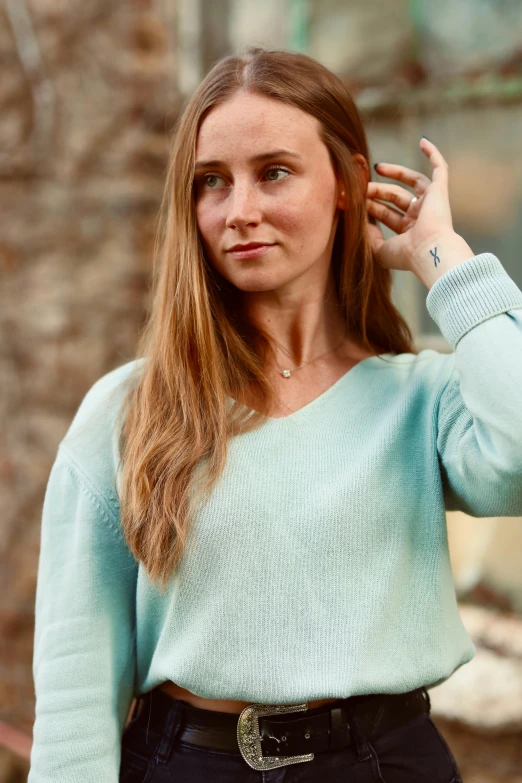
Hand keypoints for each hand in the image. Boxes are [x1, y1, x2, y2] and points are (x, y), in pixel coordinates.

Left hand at [366, 138, 455, 272]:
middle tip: (360, 186)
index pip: (387, 213)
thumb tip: (361, 222)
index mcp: (409, 232)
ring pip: (412, 180)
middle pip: (396, 196)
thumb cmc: (406, 255)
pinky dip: (432, 154)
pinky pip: (440, 167)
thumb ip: (369, 237)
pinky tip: (422, 141)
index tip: (352, 200)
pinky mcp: (440, 190)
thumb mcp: (379, 250)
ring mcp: (432, 202)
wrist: (428, 251)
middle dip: (377, 190)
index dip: (370, 205)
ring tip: (377, 167)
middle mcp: (421, 216)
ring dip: (395, 172)